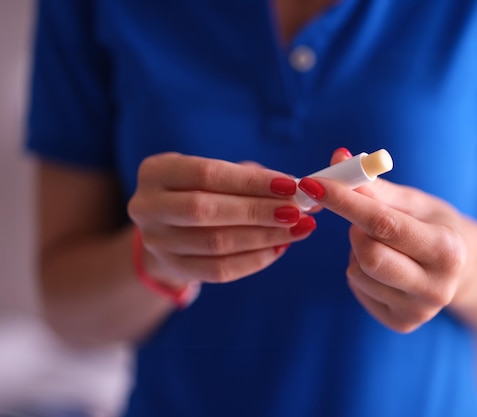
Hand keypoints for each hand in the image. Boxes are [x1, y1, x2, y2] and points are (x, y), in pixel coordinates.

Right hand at [128, 153, 315, 285]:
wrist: (167, 228)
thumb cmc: (200, 190)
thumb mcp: (214, 174)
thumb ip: (250, 178)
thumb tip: (296, 187)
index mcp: (157, 171)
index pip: (207, 175)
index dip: (250, 182)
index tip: (289, 185)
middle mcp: (148, 206)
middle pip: (206, 211)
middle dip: (258, 211)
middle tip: (296, 211)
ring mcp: (157, 242)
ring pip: (215, 244)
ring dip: (263, 237)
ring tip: (297, 229)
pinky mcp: (173, 268)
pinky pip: (219, 270)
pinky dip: (255, 260)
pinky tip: (279, 247)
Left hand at [298, 149, 467, 332]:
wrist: (458, 268)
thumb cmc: (432, 225)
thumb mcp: (413, 202)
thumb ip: (374, 186)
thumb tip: (338, 157)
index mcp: (448, 251)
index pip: (385, 224)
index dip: (345, 201)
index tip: (314, 183)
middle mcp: (437, 288)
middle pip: (368, 254)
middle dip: (355, 229)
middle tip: (362, 219)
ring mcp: (418, 311)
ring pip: (357, 272)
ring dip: (356, 250)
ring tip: (380, 243)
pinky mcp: (400, 323)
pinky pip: (357, 288)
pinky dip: (358, 269)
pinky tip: (382, 265)